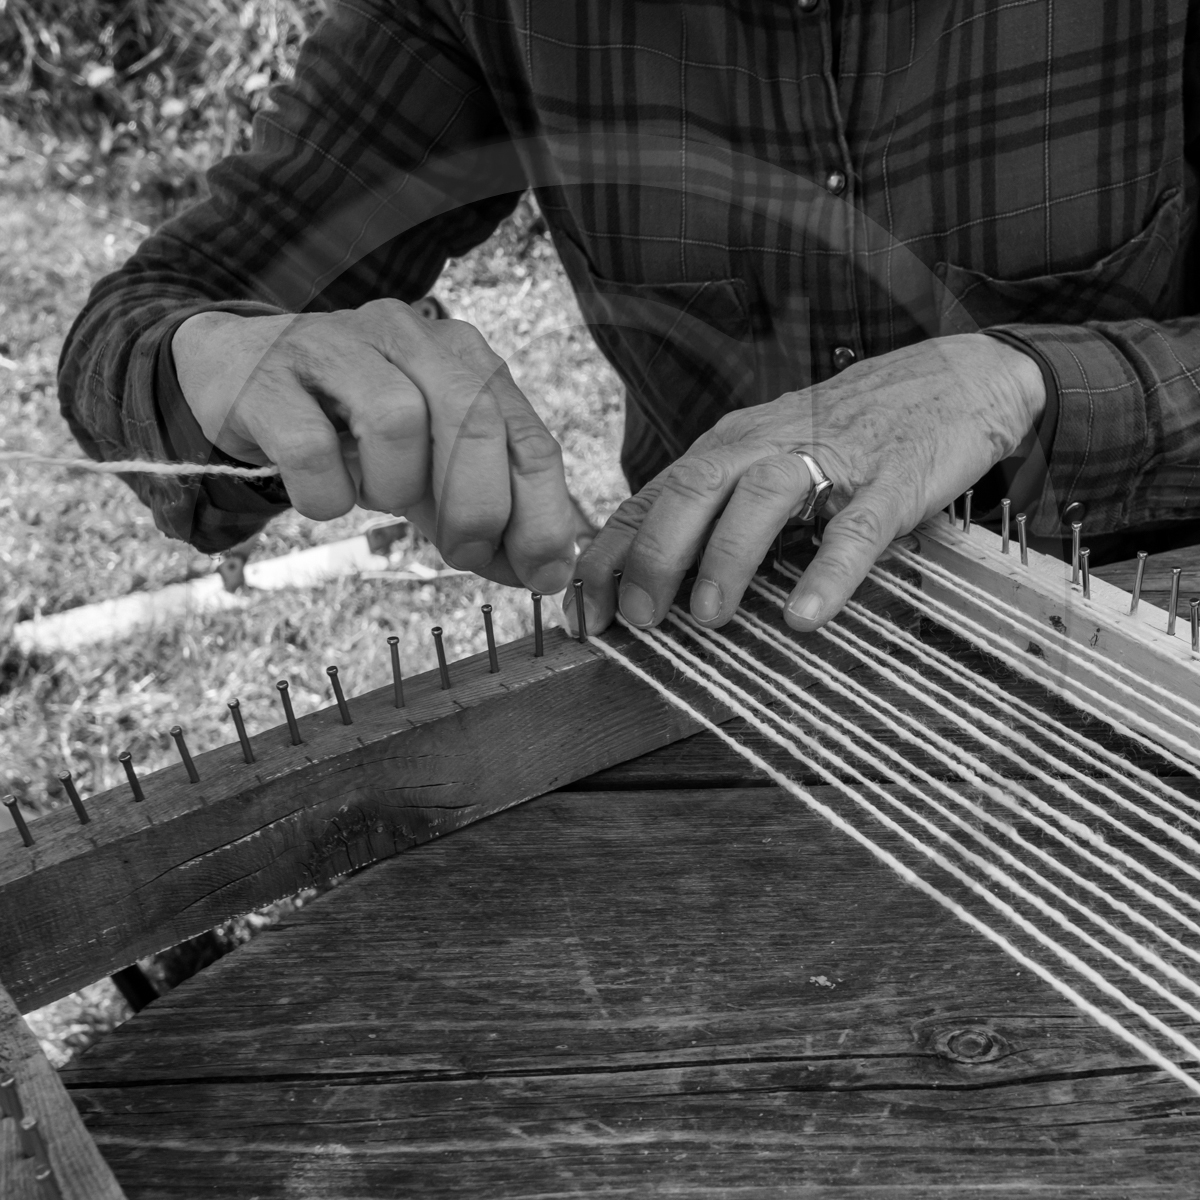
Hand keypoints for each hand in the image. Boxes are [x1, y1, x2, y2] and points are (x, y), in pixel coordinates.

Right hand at [172, 300, 576, 592]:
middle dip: (478, 508)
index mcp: (463, 357)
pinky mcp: (269, 377)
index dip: (543, 513)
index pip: (528, 436)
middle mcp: (408, 336)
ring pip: (397, 419)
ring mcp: (335, 345)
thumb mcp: (432, 469)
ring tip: (375, 494)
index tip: (544, 576)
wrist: (238, 376)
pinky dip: (325, 493)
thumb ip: (488, 512)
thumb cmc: (354, 432)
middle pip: (474, 420)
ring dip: (394, 487)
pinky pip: (312, 449)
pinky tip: (323, 492)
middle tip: (462, 553)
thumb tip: (545, 574)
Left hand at [572, 333, 1044, 632]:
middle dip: (653, 558)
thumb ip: (714, 511)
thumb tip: (648, 578)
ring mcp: (829, 461)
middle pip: (691, 493)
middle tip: (636, 619)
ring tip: (706, 617)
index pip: (650, 500)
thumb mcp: (764, 461)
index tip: (580, 611)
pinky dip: (827, 573)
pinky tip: (804, 616)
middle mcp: (764, 447)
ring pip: (760, 501)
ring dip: (726, 559)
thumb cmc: (843, 435)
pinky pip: (855, 530)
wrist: (952, 380)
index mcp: (726, 448)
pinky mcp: (891, 481)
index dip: (609, 556)